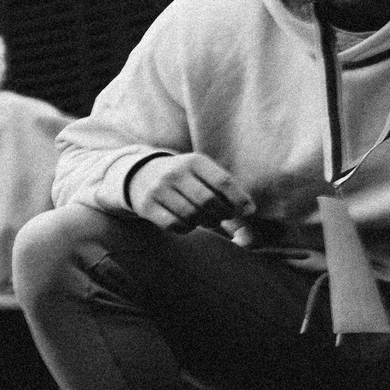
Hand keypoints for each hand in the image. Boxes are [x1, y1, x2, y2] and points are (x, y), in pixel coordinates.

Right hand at [127, 152, 252, 232]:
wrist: (140, 175)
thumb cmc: (183, 177)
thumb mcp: (201, 172)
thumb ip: (224, 188)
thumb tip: (249, 211)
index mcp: (194, 161)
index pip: (223, 181)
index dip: (239, 199)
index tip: (247, 211)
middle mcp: (174, 173)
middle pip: (208, 201)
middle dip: (222, 214)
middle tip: (224, 217)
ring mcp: (158, 190)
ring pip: (191, 215)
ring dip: (206, 223)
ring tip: (208, 221)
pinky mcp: (146, 206)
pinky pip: (174, 224)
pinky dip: (187, 228)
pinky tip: (189, 223)